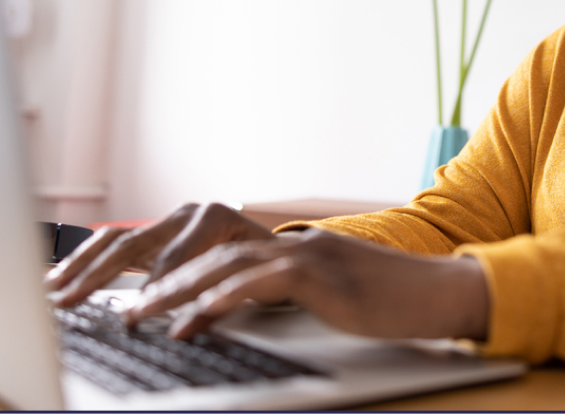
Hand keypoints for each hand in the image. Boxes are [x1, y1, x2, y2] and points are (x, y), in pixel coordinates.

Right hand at [45, 202, 273, 307]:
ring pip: (116, 238)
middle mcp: (187, 214)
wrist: (276, 245)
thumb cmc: (267, 262)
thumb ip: (219, 301)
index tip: (130, 314)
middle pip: (134, 244)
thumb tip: (183, 327)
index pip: (174, 259)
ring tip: (54, 287)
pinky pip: (114, 240)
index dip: (151, 288)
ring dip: (82, 264)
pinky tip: (64, 274)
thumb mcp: (253, 279)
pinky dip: (87, 257)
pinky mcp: (155, 232)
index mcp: (214, 218)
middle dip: (98, 274)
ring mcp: (168, 220)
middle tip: (71, 299)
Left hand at [125, 228, 488, 342]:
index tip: (140, 293)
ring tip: (141, 314)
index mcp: (294, 248)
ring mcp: (308, 256)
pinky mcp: (321, 276)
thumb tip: (244, 312)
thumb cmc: (393, 302)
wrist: (441, 292)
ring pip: (226, 268)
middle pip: (213, 257)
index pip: (224, 255)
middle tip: (124, 307)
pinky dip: (221, 301)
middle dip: (163, 282)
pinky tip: (194, 319)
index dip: (179, 271)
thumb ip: (291, 296)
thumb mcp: (333, 298)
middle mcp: (295, 244)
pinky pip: (259, 285)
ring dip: (178, 292)